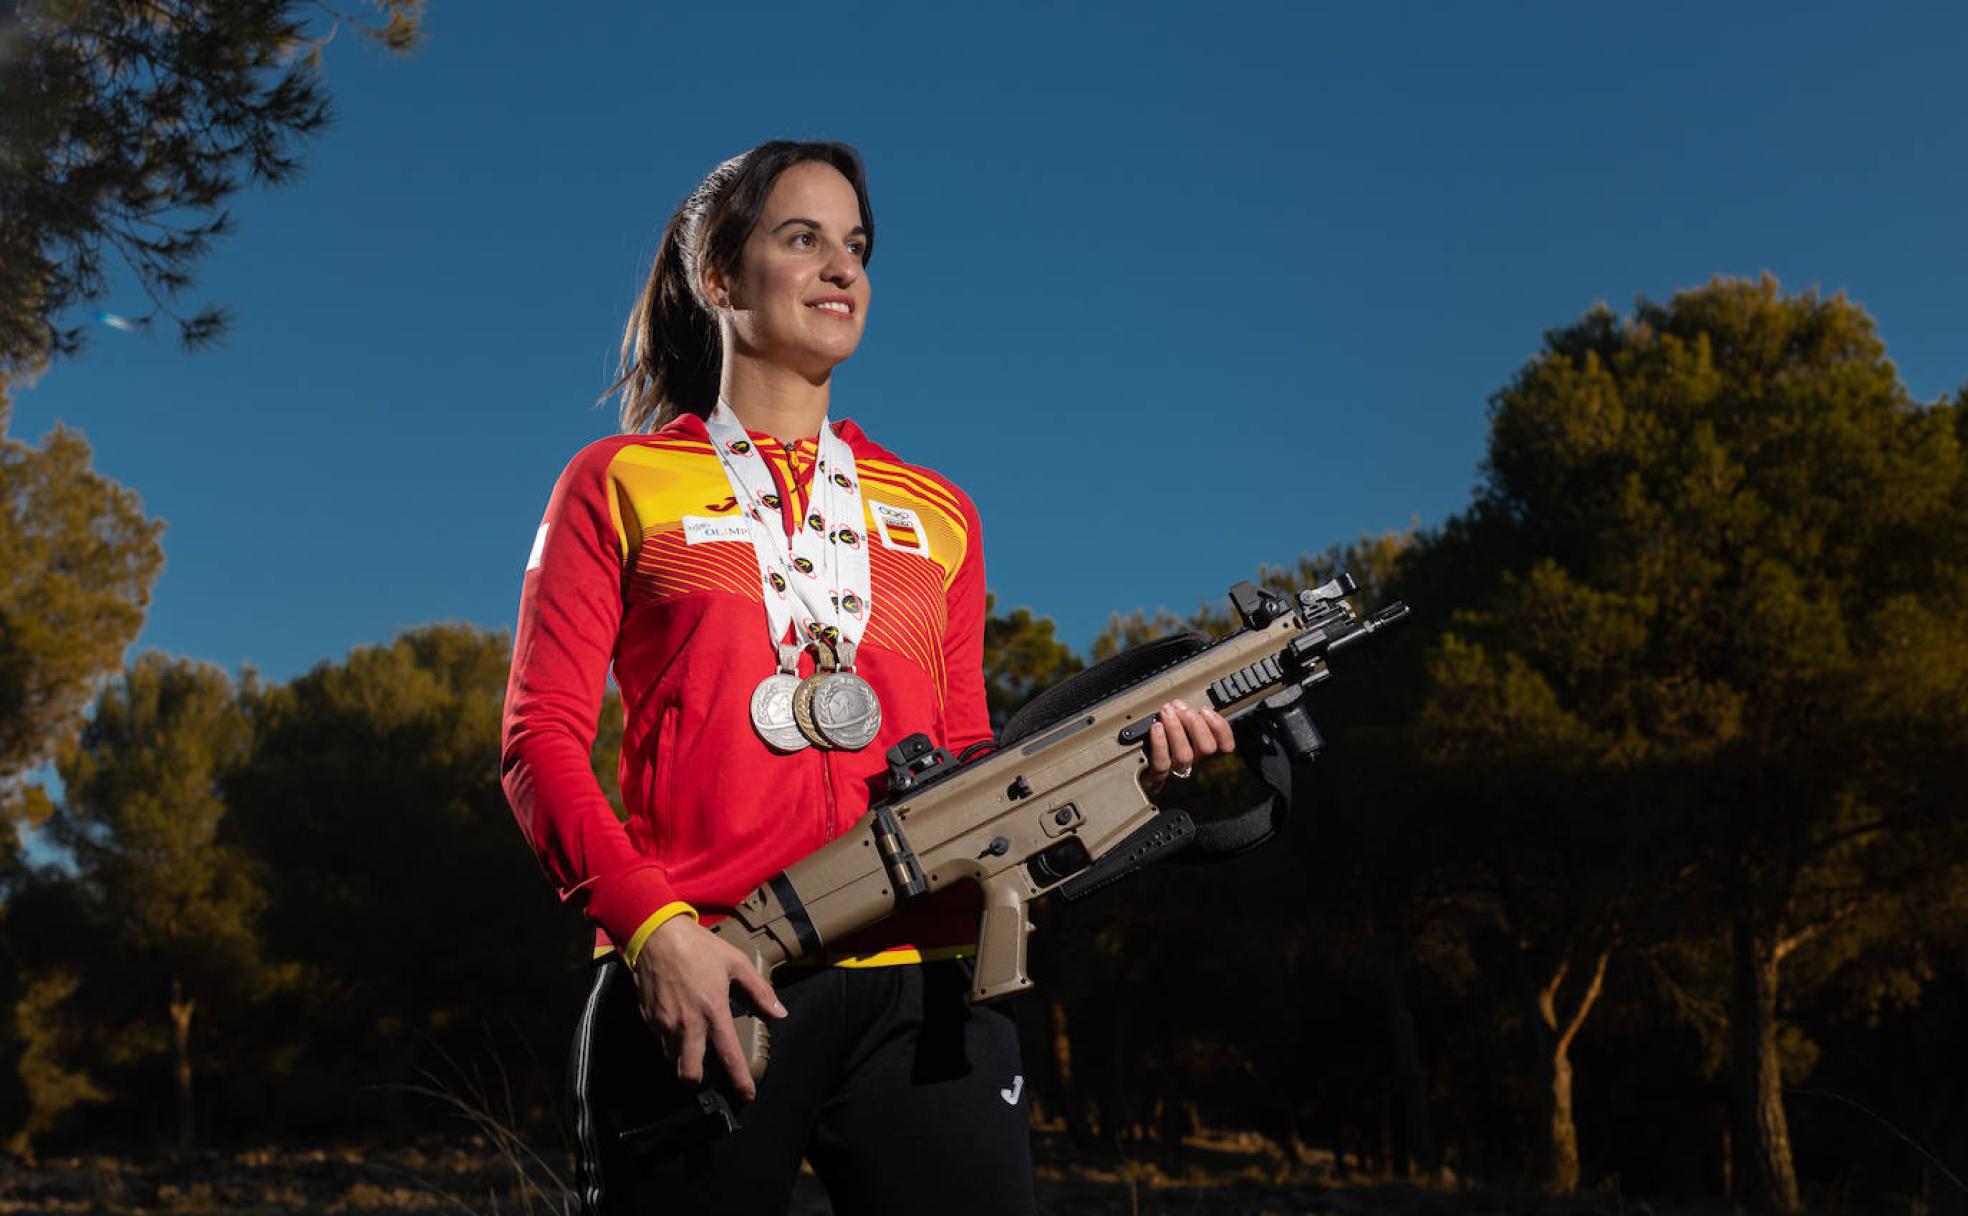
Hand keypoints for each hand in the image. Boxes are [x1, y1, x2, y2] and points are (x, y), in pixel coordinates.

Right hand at [631, 914, 785, 1100]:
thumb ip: (759, 991)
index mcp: (713, 1012)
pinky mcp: (648, 1019)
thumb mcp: (736, 963)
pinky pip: (660, 1044)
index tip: (746, 1095)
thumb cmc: (700, 948)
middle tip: (710, 1074)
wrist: (657, 935)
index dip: (739, 1081)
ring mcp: (664, 1024)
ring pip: (672, 1062)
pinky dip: (670, 1045)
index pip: (729, 1057)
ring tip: (695, 1053)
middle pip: (689, 1074)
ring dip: (684, 1063)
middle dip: (700, 1082)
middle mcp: (687, 1025)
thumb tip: (779, 1013)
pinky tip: (679, 1031)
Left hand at [1141, 698, 1234, 794]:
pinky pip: (1162, 763)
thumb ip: (1187, 721)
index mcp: (1205, 752)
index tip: (1205, 710)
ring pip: (1185, 755)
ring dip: (1176, 728)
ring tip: (1167, 712)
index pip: (1226, 746)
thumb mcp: (1181, 732)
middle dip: (1195, 723)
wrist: (1143, 773)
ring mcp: (1176, 771)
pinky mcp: (1157, 777)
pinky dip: (1160, 743)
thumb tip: (1181, 705)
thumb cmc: (1163, 747)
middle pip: (1207, 748)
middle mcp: (1195, 764)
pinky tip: (1156, 727)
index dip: (1219, 727)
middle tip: (1181, 708)